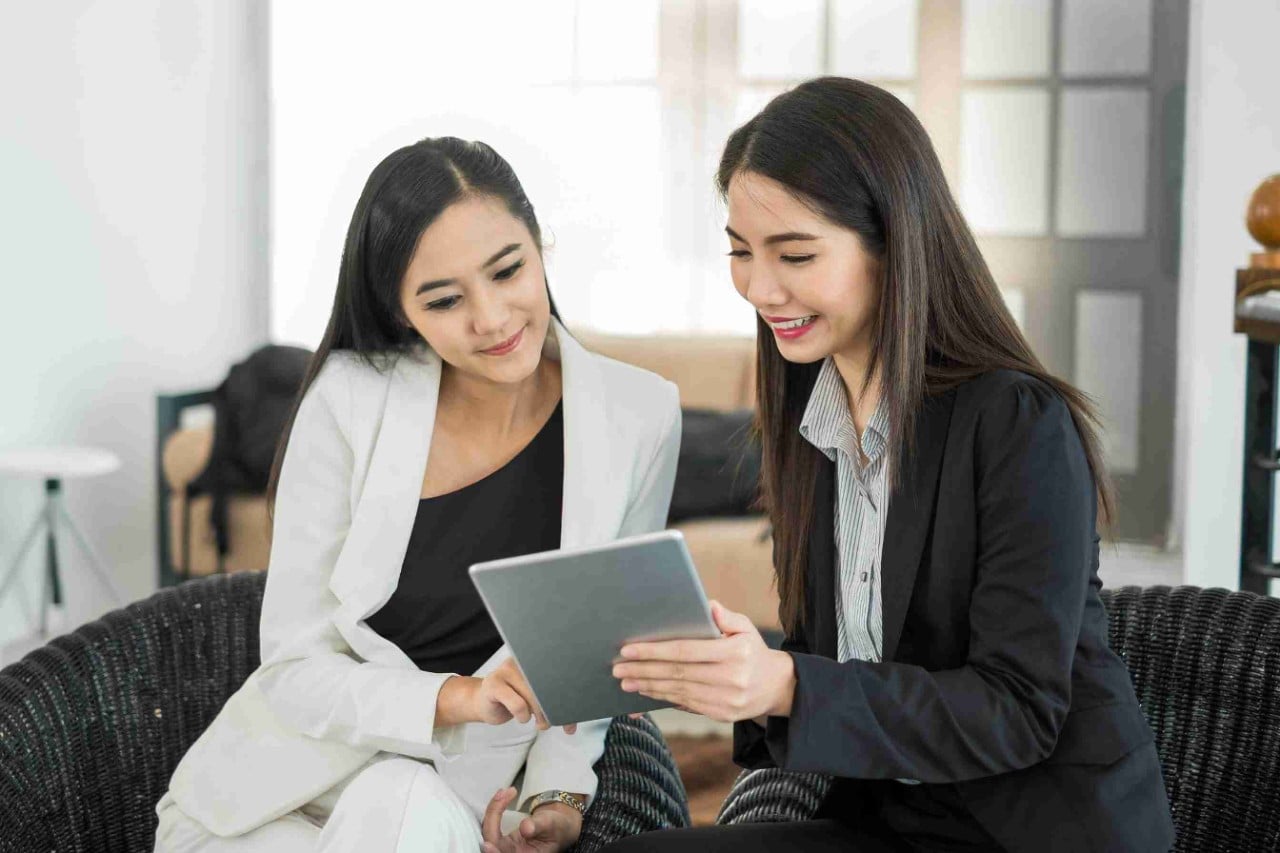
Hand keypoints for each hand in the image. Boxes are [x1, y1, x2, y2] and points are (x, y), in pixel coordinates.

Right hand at [472, 659, 576, 733]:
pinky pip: (518, 704)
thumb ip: (554, 708)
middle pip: (547, 684)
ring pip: (534, 695)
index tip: (571, 713)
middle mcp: (522, 660)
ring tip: (539, 721)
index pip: (557, 673)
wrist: (483, 702)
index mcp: (535, 659)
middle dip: (554, 707)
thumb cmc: (513, 700)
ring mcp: (506, 670)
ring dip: (540, 714)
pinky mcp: (494, 683)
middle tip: (553, 721)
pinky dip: (523, 714)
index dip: (567, 695)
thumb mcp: (536, 701)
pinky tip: (521, 716)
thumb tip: (571, 726)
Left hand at [481, 786, 581, 852]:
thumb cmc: (558, 828)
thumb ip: (539, 826)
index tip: (488, 845)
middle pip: (492, 839)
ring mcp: (505, 846)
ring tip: (505, 792)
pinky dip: (494, 809)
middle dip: (493, 814)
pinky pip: (491, 824)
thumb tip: (525, 828)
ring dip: (493, 809)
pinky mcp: (501, 838)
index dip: (494, 852)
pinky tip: (501, 797)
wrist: (558, 825)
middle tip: (504, 793)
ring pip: (489, 830)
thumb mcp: (552, 824)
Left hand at [612, 600, 795, 722]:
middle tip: (618, 668)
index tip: (628, 649)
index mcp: (735, 652)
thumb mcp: (745, 628)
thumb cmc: (752, 651)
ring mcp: (726, 700)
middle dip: (643, 670)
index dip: (654, 650)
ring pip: (677, 691)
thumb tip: (707, 606)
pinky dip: (662, 698)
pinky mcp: (721, 715)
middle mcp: (731, 678)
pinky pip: (685, 705)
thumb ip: (726, 617)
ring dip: (647, 686)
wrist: (776, 687)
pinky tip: (645, 691)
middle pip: (677, 673)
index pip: (686, 650)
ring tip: (625, 680)